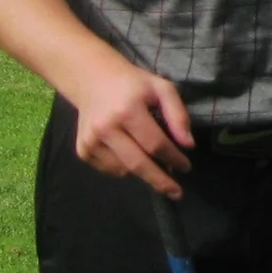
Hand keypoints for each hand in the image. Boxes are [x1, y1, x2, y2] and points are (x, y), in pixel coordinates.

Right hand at [66, 55, 194, 197]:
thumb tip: (188, 144)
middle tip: (177, 193)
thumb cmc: (133, 84)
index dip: (173, 158)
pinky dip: (125, 168)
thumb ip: (178, 114)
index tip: (187, 167)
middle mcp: (105, 128)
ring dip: (143, 172)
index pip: (155, 144)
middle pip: (137, 164)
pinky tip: (131, 153)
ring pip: (124, 170)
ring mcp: (91, 141)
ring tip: (153, 162)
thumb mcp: (162, 88)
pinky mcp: (83, 150)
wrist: (92, 79)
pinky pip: (110, 169)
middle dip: (160, 181)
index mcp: (127, 110)